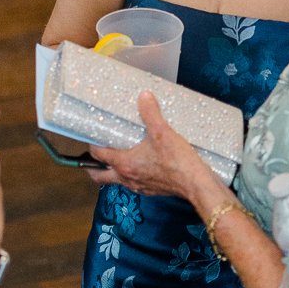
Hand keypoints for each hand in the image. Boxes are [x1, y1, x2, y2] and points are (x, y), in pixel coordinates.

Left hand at [87, 92, 212, 202]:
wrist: (196, 184)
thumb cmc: (178, 161)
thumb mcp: (162, 131)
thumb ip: (150, 113)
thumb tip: (144, 96)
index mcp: (124, 163)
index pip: (98, 156)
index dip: (92, 145)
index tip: (92, 137)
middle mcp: (127, 178)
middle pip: (100, 177)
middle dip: (93, 168)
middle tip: (94, 157)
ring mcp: (138, 187)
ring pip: (117, 181)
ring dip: (112, 171)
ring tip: (117, 158)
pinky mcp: (151, 191)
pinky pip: (133, 184)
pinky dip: (130, 175)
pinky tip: (141, 165)